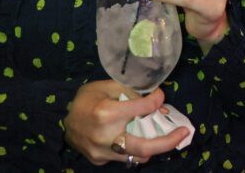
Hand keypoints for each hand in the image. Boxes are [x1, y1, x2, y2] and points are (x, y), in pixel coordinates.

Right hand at [63, 80, 189, 165]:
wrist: (59, 119)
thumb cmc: (86, 98)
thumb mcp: (107, 85)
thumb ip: (132, 92)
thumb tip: (157, 100)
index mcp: (107, 112)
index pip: (144, 108)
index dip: (157, 100)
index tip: (160, 96)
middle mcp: (105, 136)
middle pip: (146, 147)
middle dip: (169, 141)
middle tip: (184, 132)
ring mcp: (102, 152)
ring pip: (137, 155)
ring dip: (154, 145)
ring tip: (167, 135)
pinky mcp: (99, 160)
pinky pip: (124, 157)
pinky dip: (136, 147)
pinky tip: (141, 136)